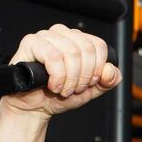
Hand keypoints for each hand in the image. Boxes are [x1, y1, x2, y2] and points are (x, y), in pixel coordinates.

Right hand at [3, 23, 121, 118]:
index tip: (89, 82)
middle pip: (86, 49)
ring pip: (71, 53)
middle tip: (74, 88)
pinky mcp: (31, 43)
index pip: (98, 45)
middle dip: (83, 76)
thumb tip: (110, 70)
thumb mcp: (91, 90)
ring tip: (63, 89)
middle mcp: (63, 34)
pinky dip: (57, 76)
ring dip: (70, 79)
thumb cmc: (58, 95)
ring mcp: (46, 36)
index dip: (97, 68)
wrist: (35, 107)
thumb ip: (108, 81)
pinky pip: (53, 57)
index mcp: (78, 40)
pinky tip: (52, 85)